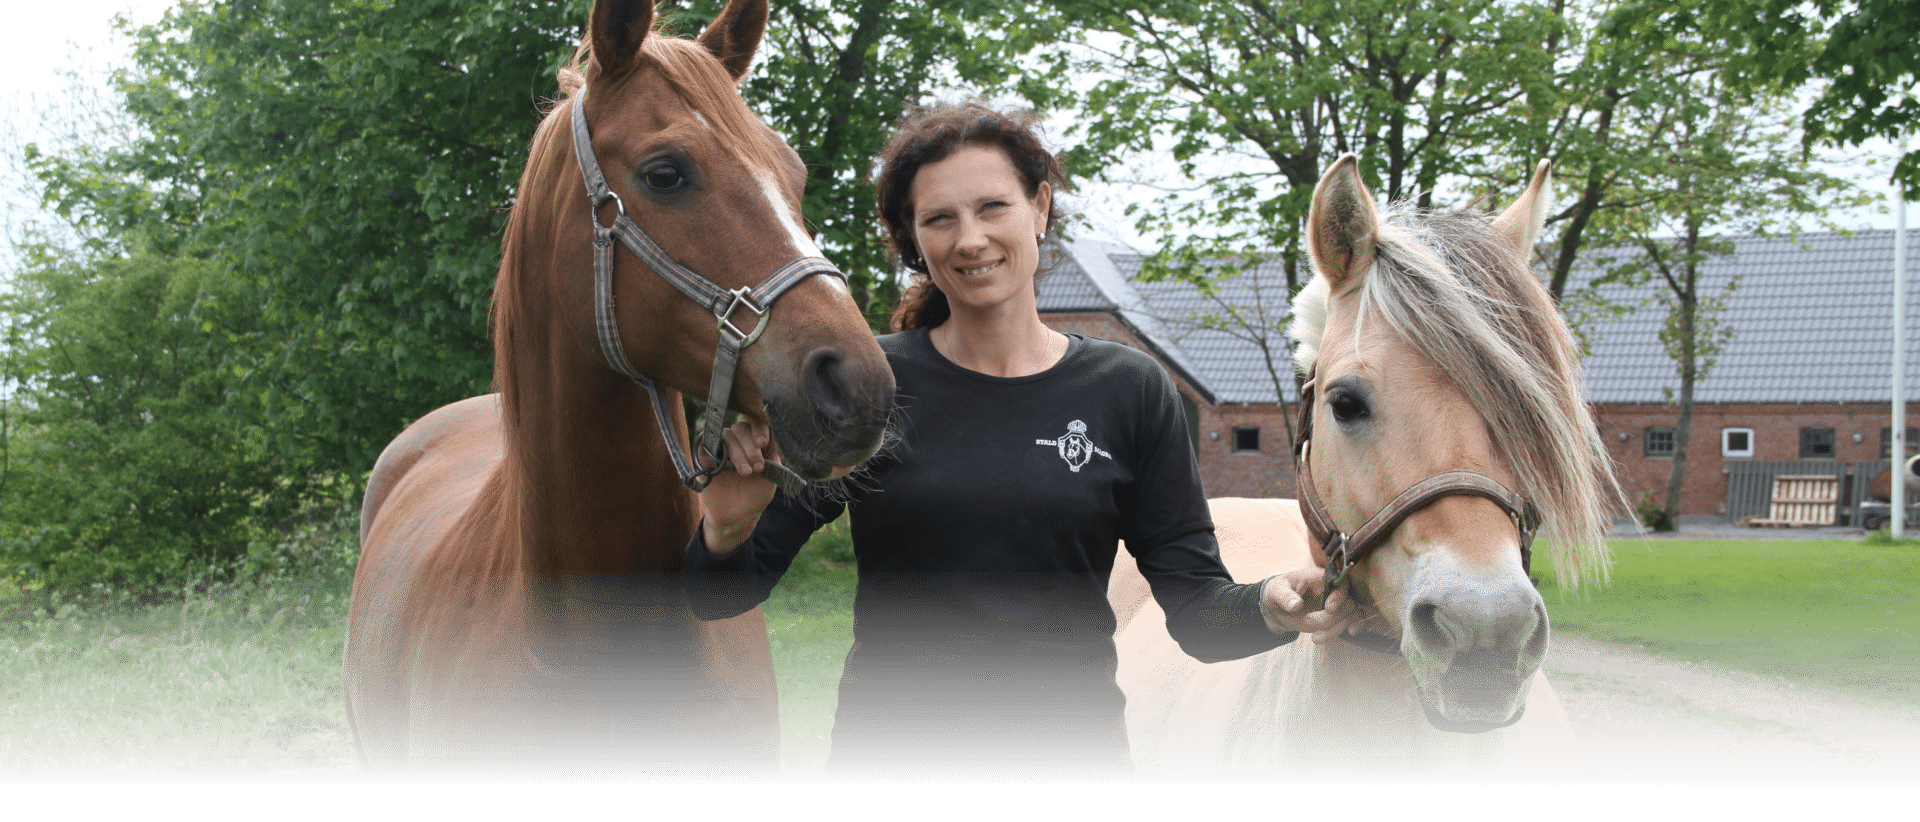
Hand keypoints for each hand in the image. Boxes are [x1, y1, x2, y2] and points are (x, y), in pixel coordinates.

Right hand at [697, 419, 779, 555]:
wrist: (737, 516)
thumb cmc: (756, 494)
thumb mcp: (772, 475)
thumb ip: (773, 454)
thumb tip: (771, 432)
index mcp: (755, 442)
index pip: (757, 424)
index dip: (759, 430)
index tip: (762, 443)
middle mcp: (738, 441)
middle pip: (741, 427)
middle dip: (751, 447)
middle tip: (757, 467)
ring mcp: (721, 448)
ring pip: (727, 435)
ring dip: (738, 453)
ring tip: (746, 473)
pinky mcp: (705, 456)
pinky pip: (705, 443)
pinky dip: (714, 449)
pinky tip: (723, 465)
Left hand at [1259, 566, 1363, 641]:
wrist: (1279, 607)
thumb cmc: (1279, 592)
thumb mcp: (1276, 591)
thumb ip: (1285, 597)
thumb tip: (1296, 605)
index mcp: (1322, 577)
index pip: (1341, 583)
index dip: (1339, 596)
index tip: (1329, 608)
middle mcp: (1334, 590)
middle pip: (1349, 604)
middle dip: (1332, 619)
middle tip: (1310, 625)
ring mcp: (1339, 604)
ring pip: (1351, 617)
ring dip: (1335, 630)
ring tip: (1315, 638)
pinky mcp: (1339, 617)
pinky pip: (1351, 623)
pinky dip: (1345, 631)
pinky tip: (1333, 636)